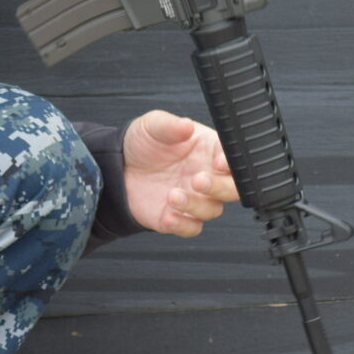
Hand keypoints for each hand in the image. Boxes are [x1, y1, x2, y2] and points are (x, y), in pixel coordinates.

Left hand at [122, 111, 239, 237]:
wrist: (119, 167)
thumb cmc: (143, 143)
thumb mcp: (153, 125)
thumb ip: (170, 126)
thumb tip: (186, 125)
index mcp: (209, 150)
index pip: (233, 158)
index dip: (231, 162)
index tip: (219, 162)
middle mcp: (207, 175)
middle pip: (232, 188)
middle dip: (220, 187)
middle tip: (198, 180)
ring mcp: (196, 198)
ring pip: (212, 209)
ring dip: (196, 205)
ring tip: (173, 195)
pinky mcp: (180, 217)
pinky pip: (192, 227)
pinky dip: (183, 224)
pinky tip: (169, 215)